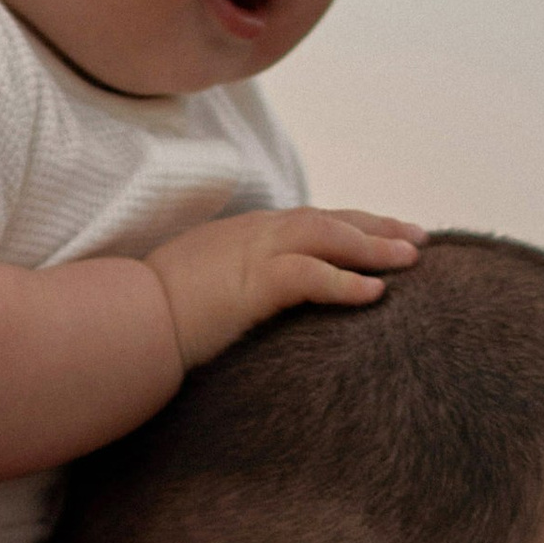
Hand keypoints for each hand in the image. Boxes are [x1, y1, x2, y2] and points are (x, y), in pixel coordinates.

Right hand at [147, 207, 421, 367]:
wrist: (124, 322)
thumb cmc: (149, 316)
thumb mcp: (196, 291)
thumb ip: (227, 290)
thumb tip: (242, 311)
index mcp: (241, 235)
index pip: (307, 222)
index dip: (349, 226)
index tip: (383, 235)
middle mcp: (252, 234)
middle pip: (328, 219)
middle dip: (376, 228)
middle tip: (419, 240)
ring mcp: (252, 252)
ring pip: (328, 236)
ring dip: (373, 247)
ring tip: (413, 261)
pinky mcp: (252, 281)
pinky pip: (311, 274)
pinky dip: (346, 281)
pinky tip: (376, 293)